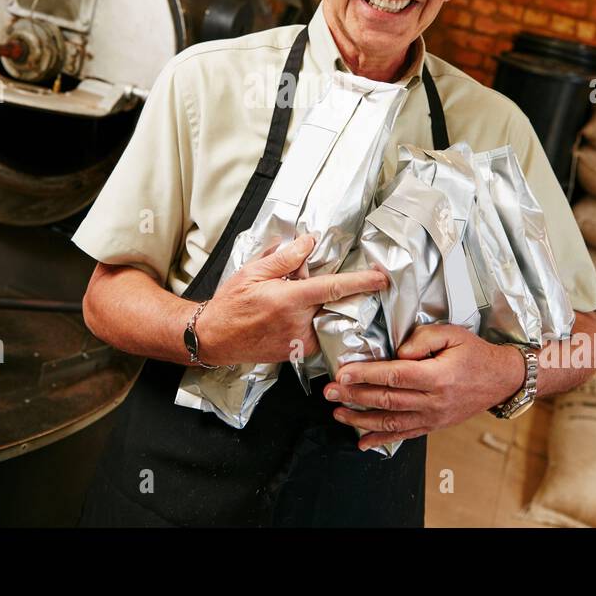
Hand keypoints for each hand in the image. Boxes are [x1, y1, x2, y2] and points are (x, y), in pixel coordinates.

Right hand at [194, 234, 388, 366]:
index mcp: (288, 300)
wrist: (214, 338)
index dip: (361, 282)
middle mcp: (297, 323)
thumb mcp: (252, 272)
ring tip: (290, 302)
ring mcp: (299, 342)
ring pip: (326, 318)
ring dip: (320, 306)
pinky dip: (314, 319)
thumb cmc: (230, 305)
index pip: (333, 288)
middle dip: (329, 289)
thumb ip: (284, 258)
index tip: (381, 278)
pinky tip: (293, 315)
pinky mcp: (297, 353)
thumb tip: (308, 243)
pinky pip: (318, 332)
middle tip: (301, 284)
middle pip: (333, 302)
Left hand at [323, 324, 526, 451]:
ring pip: (391, 422)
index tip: (343, 373)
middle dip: (354, 396)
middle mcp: (434, 401)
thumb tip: (398, 353)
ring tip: (337, 413)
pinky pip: (404, 435)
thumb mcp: (452, 333)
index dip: (366, 375)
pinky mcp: (433, 426)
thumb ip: (422, 338)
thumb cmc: (475, 353)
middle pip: (387, 400)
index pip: (395, 376)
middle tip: (329, 391)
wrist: (501, 379)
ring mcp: (433, 417)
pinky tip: (361, 441)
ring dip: (360, 419)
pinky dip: (380, 440)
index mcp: (438, 376)